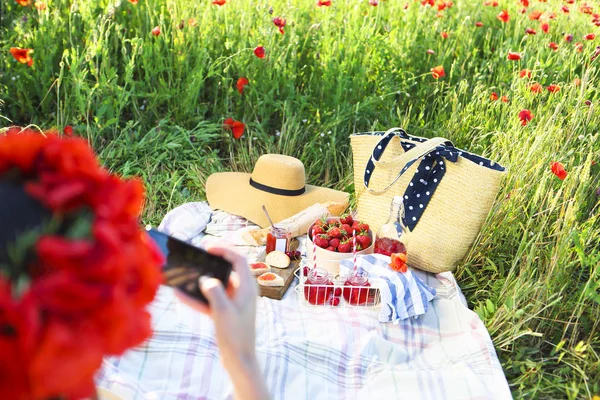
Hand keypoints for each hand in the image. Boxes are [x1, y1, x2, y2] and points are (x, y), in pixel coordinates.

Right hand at [174, 246, 269, 399]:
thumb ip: (214, 292)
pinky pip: (211, 299)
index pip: (238, 259)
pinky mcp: (227, 311)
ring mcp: (235, 301)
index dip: (224, 250)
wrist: (239, 360)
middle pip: (227, 269)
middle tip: (196, 257)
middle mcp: (243, 291)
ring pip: (217, 284)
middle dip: (211, 262)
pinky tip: (180, 295)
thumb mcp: (223, 312)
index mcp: (247, 287)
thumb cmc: (235, 336)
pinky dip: (198, 297)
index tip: (207, 247)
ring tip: (185, 274)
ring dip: (201, 280)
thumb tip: (205, 279)